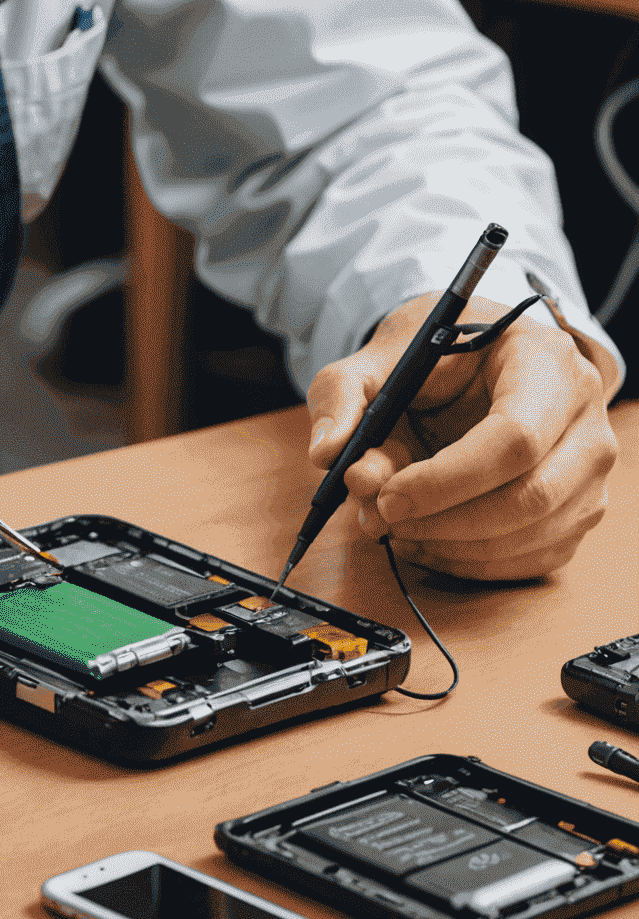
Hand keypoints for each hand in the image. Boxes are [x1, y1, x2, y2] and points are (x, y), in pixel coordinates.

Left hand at [306, 292, 618, 579]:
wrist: (479, 358)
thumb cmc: (438, 355)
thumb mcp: (379, 357)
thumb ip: (343, 394)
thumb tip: (328, 453)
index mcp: (544, 364)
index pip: (515, 436)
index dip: (448, 479)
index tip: (387, 494)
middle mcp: (583, 420)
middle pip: (531, 496)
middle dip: (445, 519)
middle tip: (381, 515)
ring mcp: (590, 471)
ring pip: (535, 534)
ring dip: (453, 545)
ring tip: (392, 526)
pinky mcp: (579, 510)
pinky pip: (535, 556)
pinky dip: (473, 562)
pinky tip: (425, 541)